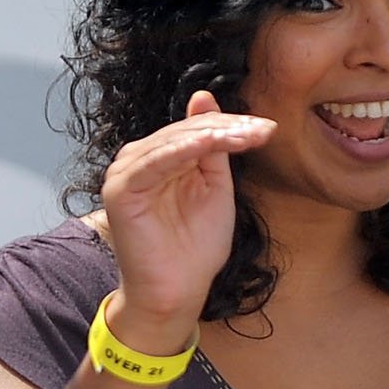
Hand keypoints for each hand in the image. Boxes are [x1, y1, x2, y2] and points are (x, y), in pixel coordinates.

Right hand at [97, 88, 271, 347]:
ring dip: (213, 135)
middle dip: (227, 127)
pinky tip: (215, 143)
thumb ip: (213, 147)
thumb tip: (204, 97)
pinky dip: (185, 150)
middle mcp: (138, 161)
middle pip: (185, 131)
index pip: (195, 129)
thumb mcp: (214, 187)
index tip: (268, 128)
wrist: (177, 291)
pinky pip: (156, 161)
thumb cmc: (195, 248)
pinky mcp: (121, 189)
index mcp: (159, 159)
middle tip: (263, 129)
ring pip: (174, 141)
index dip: (231, 124)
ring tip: (249, 136)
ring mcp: (125, 173)